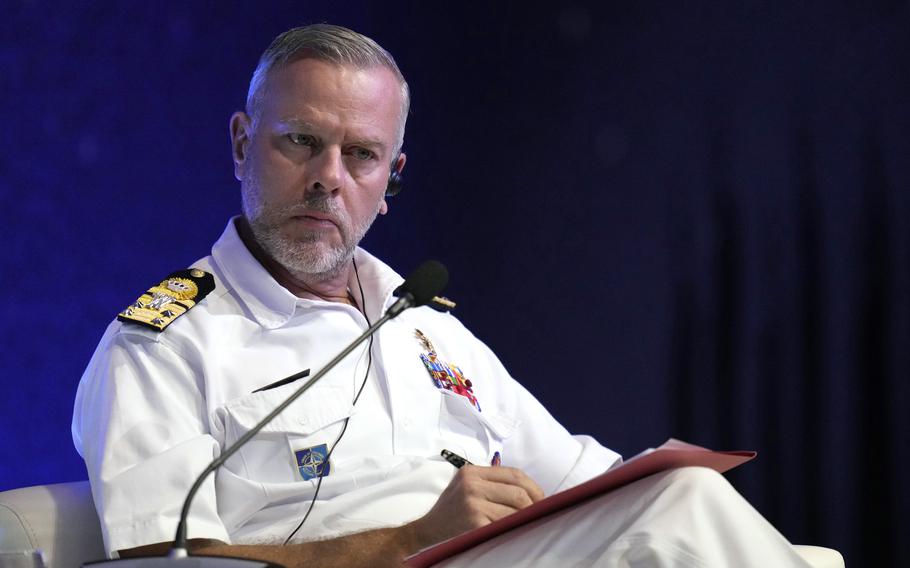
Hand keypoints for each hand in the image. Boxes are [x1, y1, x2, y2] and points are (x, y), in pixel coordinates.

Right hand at [408, 465, 544, 547]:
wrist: (426, 531)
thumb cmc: (451, 511)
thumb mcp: (466, 488)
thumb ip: (491, 484)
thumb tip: (530, 493)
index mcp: (472, 472)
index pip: (515, 474)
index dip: (534, 488)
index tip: (542, 500)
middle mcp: (472, 484)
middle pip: (518, 492)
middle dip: (535, 505)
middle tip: (539, 516)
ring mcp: (472, 503)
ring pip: (515, 510)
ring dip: (525, 520)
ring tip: (528, 525)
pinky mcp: (474, 522)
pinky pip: (505, 525)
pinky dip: (513, 529)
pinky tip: (514, 533)